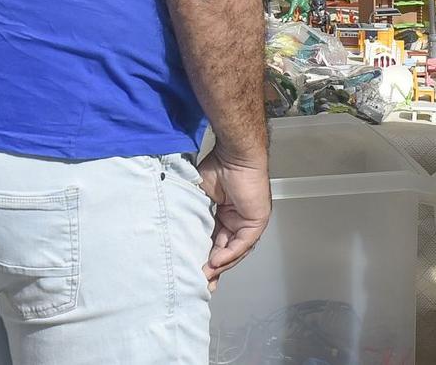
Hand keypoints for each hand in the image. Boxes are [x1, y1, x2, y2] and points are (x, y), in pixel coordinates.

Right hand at [196, 151, 270, 286]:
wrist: (234, 154)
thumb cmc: (217, 167)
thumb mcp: (200, 196)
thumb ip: (195, 215)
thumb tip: (179, 232)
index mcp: (224, 214)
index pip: (214, 241)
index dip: (203, 255)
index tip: (190, 268)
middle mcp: (237, 221)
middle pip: (225, 250)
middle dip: (212, 268)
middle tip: (198, 281)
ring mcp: (248, 222)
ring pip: (234, 251)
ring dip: (220, 265)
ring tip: (205, 275)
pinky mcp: (257, 222)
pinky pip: (243, 244)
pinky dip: (230, 254)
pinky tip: (216, 262)